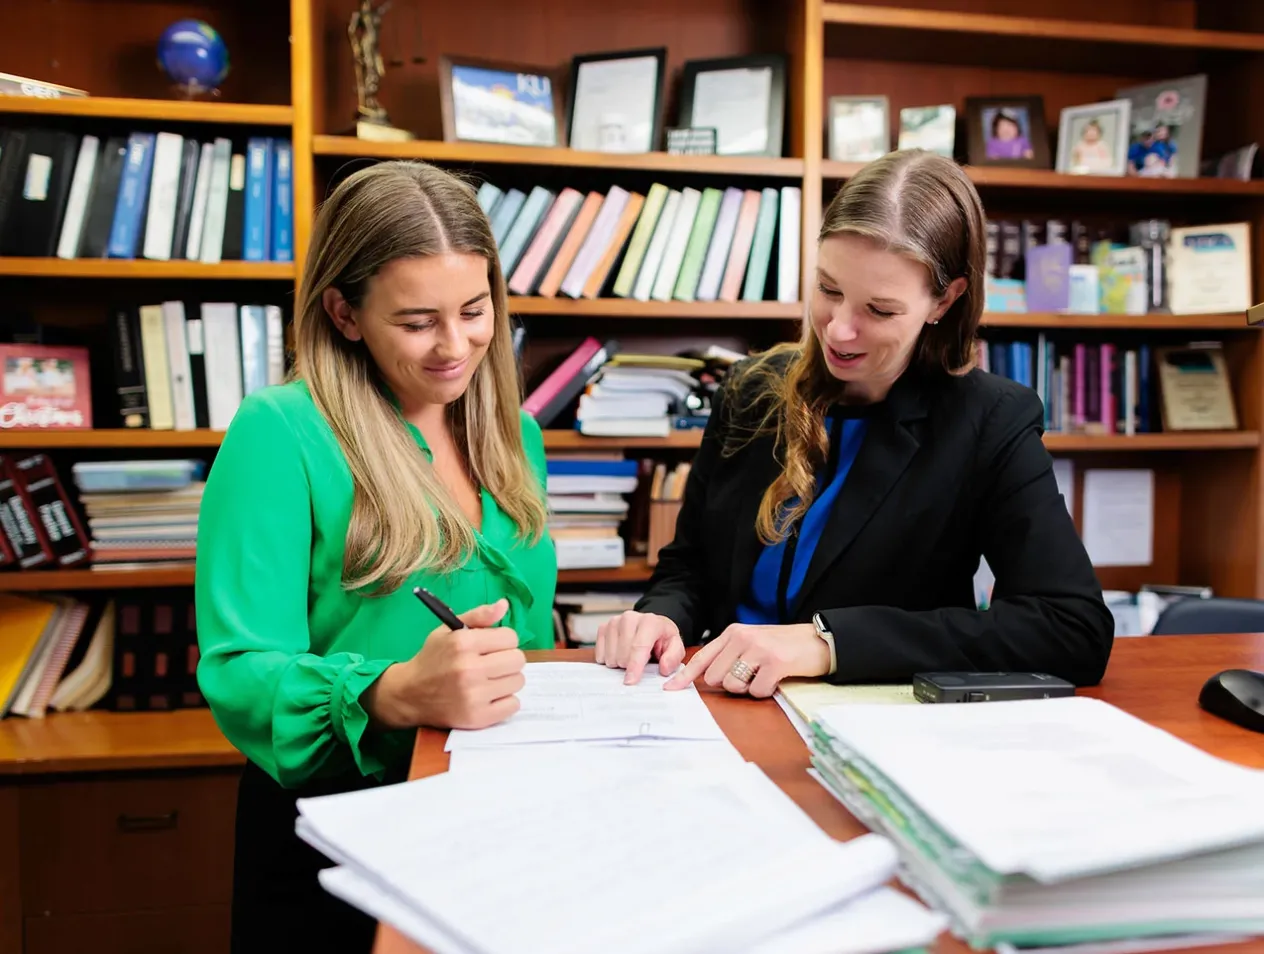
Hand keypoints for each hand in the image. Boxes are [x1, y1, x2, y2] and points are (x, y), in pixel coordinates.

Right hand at [363, 598, 525, 730]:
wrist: (409, 694)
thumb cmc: (432, 659)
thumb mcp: (449, 630)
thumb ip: (479, 616)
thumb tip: (504, 605)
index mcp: (463, 643)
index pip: (510, 637)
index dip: (503, 640)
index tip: (493, 646)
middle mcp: (469, 669)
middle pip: (518, 660)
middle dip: (508, 659)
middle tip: (493, 663)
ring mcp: (474, 696)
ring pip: (518, 682)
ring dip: (507, 680)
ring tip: (489, 680)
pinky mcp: (477, 717)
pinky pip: (513, 705)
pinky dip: (505, 701)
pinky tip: (489, 696)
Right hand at [594, 610, 685, 684]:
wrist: (650, 625)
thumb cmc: (661, 638)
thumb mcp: (675, 646)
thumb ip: (673, 657)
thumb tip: (664, 668)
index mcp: (650, 622)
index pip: (639, 646)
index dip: (634, 666)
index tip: (630, 681)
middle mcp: (630, 618)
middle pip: (622, 655)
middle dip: (630, 666)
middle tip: (640, 661)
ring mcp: (614, 622)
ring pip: (610, 656)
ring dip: (620, 663)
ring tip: (630, 656)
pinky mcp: (603, 627)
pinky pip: (600, 654)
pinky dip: (609, 659)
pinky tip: (619, 653)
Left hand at [663, 622, 828, 697]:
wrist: (819, 640)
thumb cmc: (784, 645)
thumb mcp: (753, 642)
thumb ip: (730, 654)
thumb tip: (705, 677)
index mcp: (734, 633)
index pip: (702, 657)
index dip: (684, 676)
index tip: (671, 688)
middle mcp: (742, 638)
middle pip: (715, 677)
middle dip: (730, 684)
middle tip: (751, 675)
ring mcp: (758, 649)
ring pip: (734, 685)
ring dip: (749, 688)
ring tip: (765, 675)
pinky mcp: (775, 663)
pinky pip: (757, 691)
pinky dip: (766, 691)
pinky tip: (777, 678)